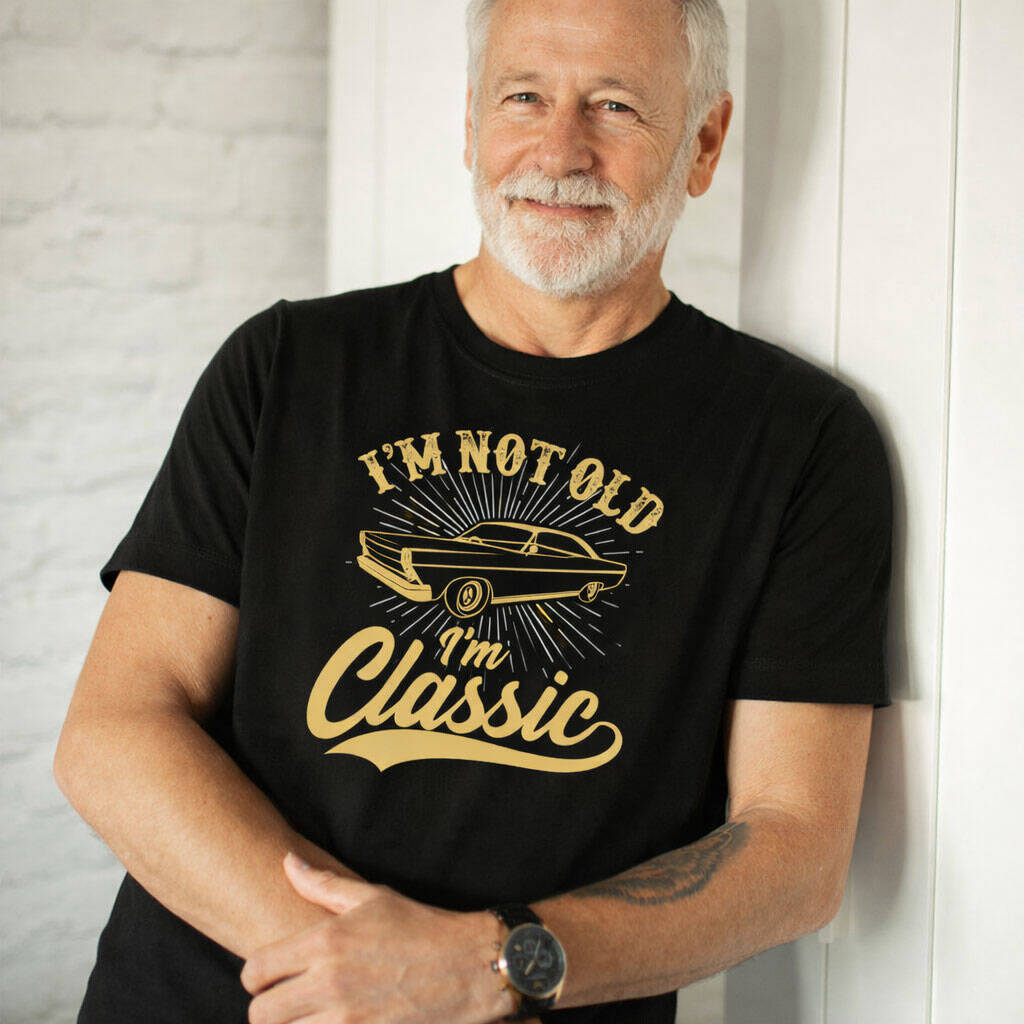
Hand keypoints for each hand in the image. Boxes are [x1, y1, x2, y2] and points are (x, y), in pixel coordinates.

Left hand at [241, 852, 515, 1023]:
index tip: (272, 978)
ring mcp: (347, 1020)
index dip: (257, 977)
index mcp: (326, 942)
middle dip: (269, 1010)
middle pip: (261, 1015)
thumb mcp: (373, 897)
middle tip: (290, 1002)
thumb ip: (321, 883)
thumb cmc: (422, 927)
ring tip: (312, 1016)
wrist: (473, 966)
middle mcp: (330, 982)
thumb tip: (286, 861)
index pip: (255, 971)